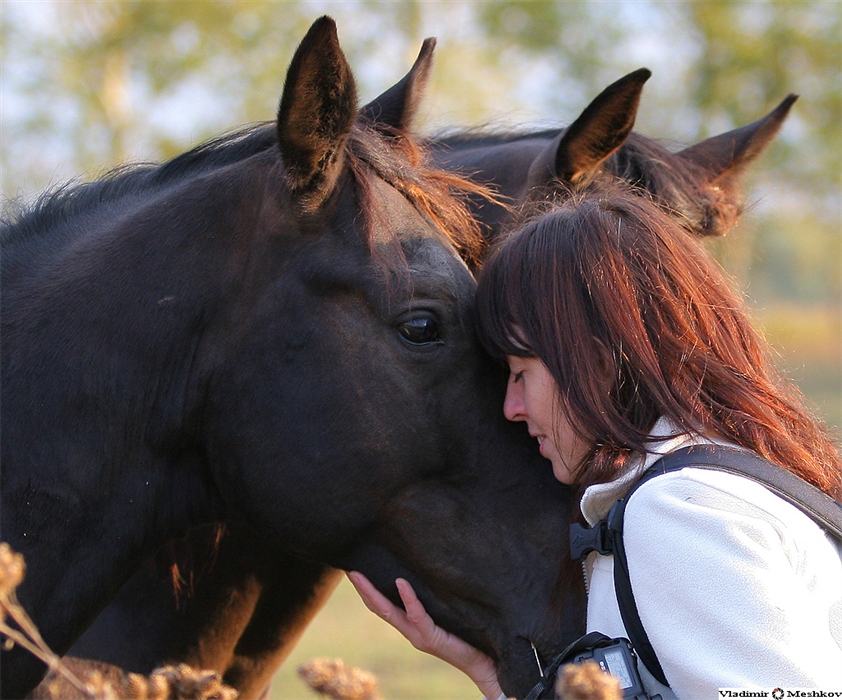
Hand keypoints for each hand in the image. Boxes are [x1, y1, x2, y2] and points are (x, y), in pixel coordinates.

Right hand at [347, 571, 502, 699]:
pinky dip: (408, 598)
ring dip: (373, 593)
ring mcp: (419, 636)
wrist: (486, 662)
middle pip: (380, 609)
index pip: (385, 606)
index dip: (369, 591)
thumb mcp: (449, 612)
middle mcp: (411, 631)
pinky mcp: (433, 638)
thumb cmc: (471, 635)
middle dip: (364, 590)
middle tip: (350, 570)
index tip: (357, 571)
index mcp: (413, 625)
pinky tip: (400, 582)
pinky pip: (417, 615)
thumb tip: (432, 571)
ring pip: (389, 612)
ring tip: (361, 576)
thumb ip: (437, 599)